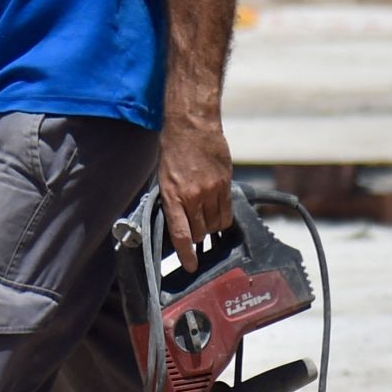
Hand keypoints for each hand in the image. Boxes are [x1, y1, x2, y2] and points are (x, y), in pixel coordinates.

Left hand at [156, 112, 233, 271]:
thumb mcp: (164, 177)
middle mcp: (192, 196)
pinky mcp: (225, 183)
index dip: (186, 254)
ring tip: (208, 221)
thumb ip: (172, 200)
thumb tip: (178, 221)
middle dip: (198, 236)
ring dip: (211, 227)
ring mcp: (211, 190)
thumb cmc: (173, 149)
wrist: (191, 125)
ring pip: (216, 224)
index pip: (181, 234)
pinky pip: (227, 211)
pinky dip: (223, 218)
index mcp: (172, 196)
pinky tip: (219, 215)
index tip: (191, 266)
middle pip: (200, 231)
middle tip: (198, 235)